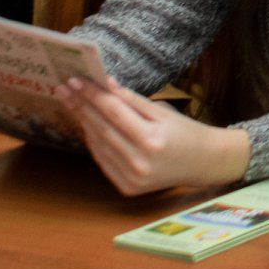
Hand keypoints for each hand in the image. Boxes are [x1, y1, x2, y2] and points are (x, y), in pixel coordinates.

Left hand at [55, 75, 250, 194]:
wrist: (204, 162)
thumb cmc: (186, 132)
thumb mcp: (164, 112)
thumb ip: (133, 100)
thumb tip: (106, 84)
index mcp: (152, 140)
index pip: (114, 112)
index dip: (93, 95)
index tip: (75, 80)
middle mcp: (139, 161)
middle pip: (102, 128)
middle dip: (81, 106)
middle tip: (64, 89)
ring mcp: (132, 177)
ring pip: (98, 145)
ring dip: (83, 123)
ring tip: (72, 104)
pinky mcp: (127, 187)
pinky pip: (103, 161)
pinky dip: (93, 143)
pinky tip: (87, 127)